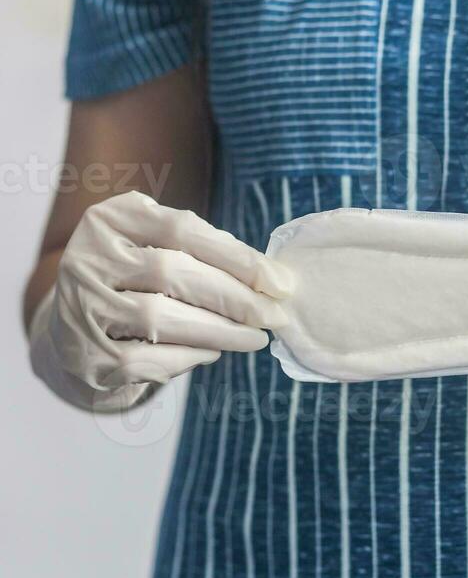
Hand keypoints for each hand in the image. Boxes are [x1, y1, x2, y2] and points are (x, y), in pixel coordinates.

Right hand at [27, 190, 293, 411]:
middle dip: (235, 298)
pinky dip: (187, 356)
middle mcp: (88, 257)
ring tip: (254, 338)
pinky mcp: (83, 354)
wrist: (77, 330)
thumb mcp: (162, 249)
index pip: (183, 229)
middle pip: (172, 272)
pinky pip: (145, 358)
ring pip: (159, 316)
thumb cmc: (139, 282)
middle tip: (274, 316)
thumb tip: (274, 279)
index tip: (280, 282)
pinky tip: (212, 352)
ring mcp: (80, 306)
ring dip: (219, 330)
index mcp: (113, 218)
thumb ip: (207, 254)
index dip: (238, 257)